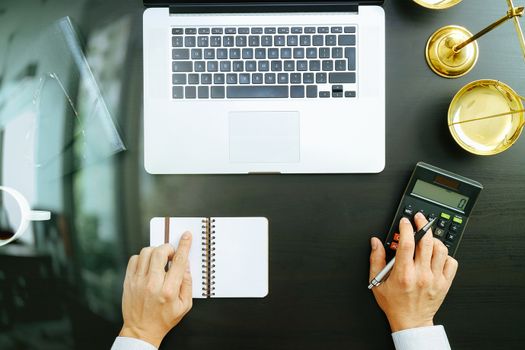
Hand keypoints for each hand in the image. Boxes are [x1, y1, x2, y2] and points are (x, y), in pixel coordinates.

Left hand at [119, 232, 192, 346]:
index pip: (178, 262)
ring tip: (159, 260)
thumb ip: (188, 284)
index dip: (184, 246)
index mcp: (169, 291)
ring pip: (146, 252)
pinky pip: (134, 259)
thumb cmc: (164, 319)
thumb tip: (186, 265)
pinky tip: (148, 265)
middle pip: (160, 252)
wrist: (141, 330)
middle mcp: (152, 284)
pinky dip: (143, 257)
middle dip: (168, 248)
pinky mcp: (128, 281)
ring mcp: (138, 282)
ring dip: (155, 251)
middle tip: (171, 254)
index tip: (186, 236)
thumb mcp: (185, 305)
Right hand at [369, 213, 457, 331]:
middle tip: (419, 219)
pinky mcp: (445, 283)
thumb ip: (376, 260)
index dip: (406, 228)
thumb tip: (376, 242)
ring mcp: (435, 279)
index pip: (407, 244)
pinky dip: (446, 254)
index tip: (405, 222)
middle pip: (426, 242)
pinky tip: (437, 254)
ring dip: (434, 239)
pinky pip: (451, 262)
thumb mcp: (377, 282)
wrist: (411, 322)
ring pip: (441, 250)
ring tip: (427, 237)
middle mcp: (421, 275)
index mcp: (404, 274)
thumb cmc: (394, 304)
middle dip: (423, 225)